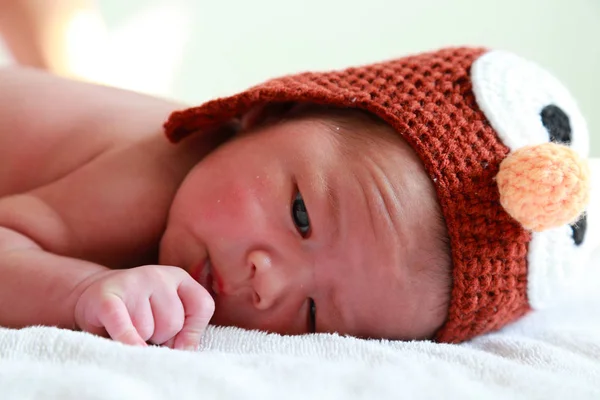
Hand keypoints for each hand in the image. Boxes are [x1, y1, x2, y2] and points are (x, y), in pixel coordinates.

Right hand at [74, 265, 213, 350]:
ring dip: (139, 340)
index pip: (203, 306)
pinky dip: (127, 341)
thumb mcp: (166, 312)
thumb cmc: (137, 311)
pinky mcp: (107, 296)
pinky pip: (123, 326)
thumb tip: (187, 351)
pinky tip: (127, 348)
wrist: (90, 293)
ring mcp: (132, 282)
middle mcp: (158, 275)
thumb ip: (184, 328)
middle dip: (161, 337)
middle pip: (174, 323)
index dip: (193, 331)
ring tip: (128, 328)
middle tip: (145, 332)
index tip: (179, 343)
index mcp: (178, 277)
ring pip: (148, 331)